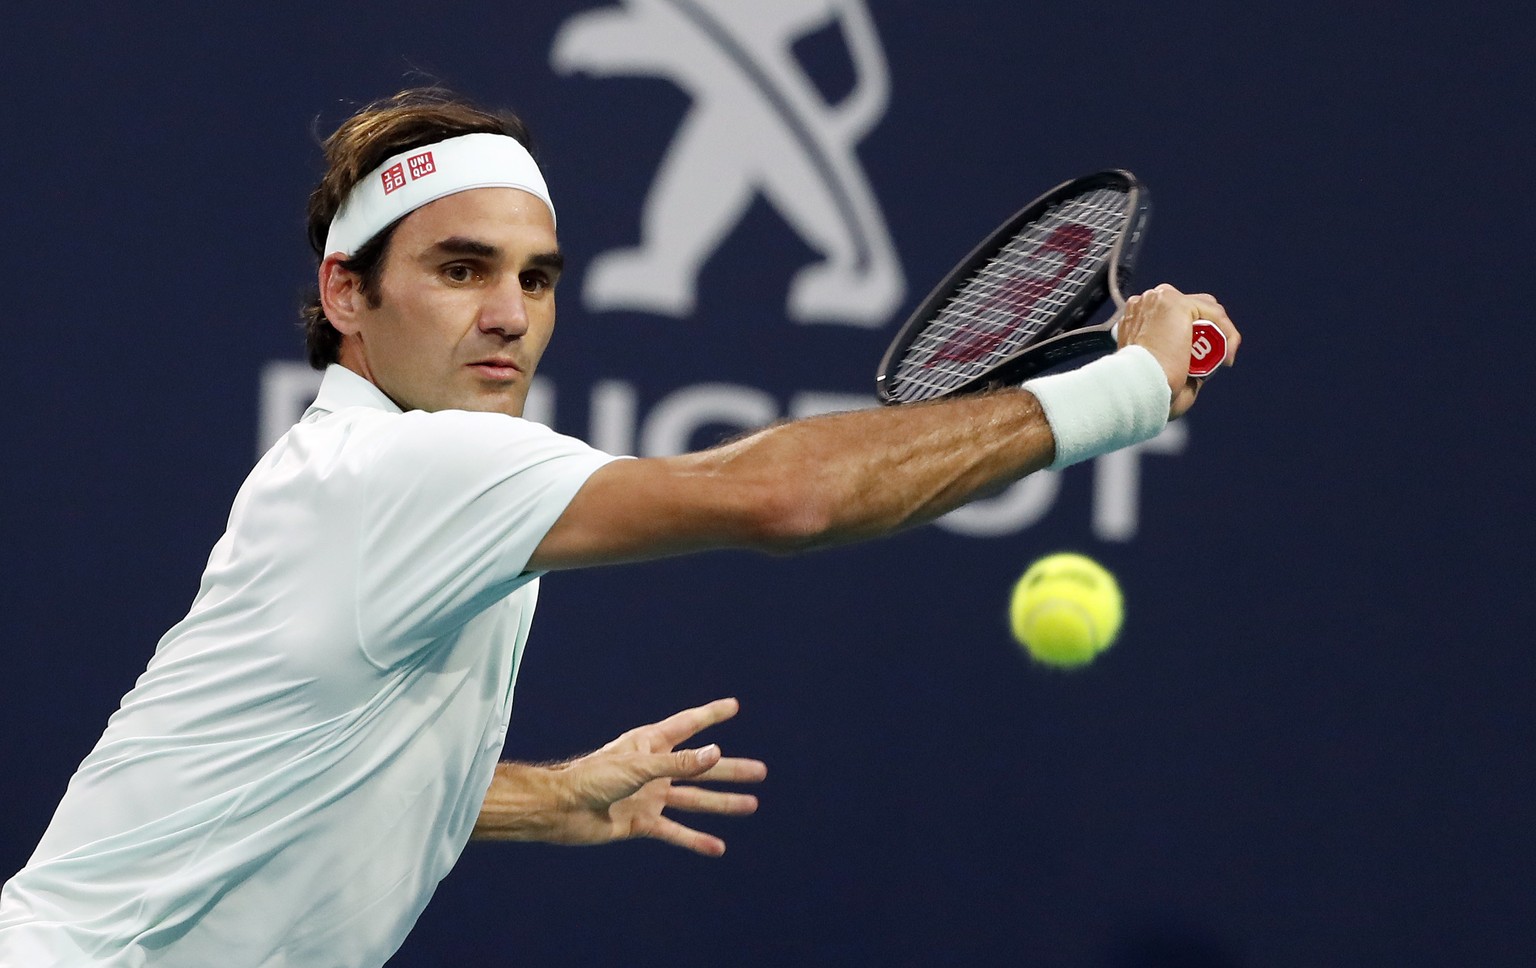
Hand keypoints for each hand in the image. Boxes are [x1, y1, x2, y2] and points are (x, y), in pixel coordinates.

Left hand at [530, 698, 765, 856]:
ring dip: (721, 803)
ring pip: (694, 799)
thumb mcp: (640, 767)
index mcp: (650, 744)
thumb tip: (718, 754)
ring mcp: (650, 796)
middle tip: (760, 772)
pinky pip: (675, 832)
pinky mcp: (642, 822)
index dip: (711, 715)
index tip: (733, 706)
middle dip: (730, 770)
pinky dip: (695, 840)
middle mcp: (654, 768)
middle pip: (700, 767)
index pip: (688, 725)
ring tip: (751, 805)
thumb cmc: (593, 778)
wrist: (561, 811)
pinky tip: (717, 847)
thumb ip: (680, 763)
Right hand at [1117, 284, 1241, 418]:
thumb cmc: (1144, 389)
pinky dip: (1227, 334)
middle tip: (1219, 359)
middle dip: (1210, 330)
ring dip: (1220, 333)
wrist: (1138, 386)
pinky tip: (1227, 356)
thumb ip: (1177, 363)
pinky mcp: (1177, 304)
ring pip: (1206, 308)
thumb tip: (1201, 369)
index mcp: (1137, 316)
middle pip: (1193, 305)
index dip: (1195, 333)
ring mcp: (1160, 299)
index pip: (1175, 314)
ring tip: (1223, 360)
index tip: (1204, 360)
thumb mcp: (1158, 372)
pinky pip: (1215, 314)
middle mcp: (1146, 302)